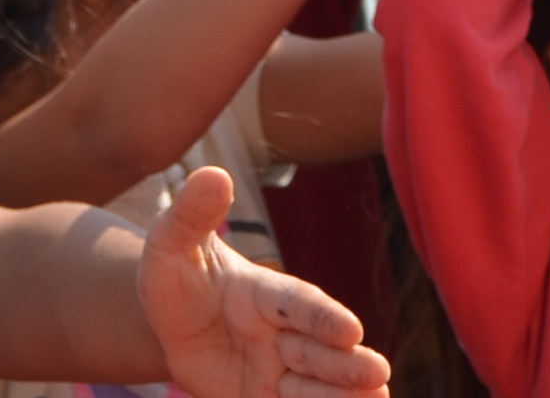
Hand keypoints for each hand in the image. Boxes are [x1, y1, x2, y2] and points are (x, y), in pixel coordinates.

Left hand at [140, 163, 392, 397]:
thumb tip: (211, 174)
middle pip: (317, 351)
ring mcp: (277, 370)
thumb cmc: (178, 278)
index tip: (350, 330)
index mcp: (266, 294)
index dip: (323, 318)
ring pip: (315, 385)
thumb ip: (191, 215)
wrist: (176, 321)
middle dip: (346, 365)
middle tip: (379, 374)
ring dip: (342, 395)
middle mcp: (282, 333)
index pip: (299, 305)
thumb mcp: (170, 247)